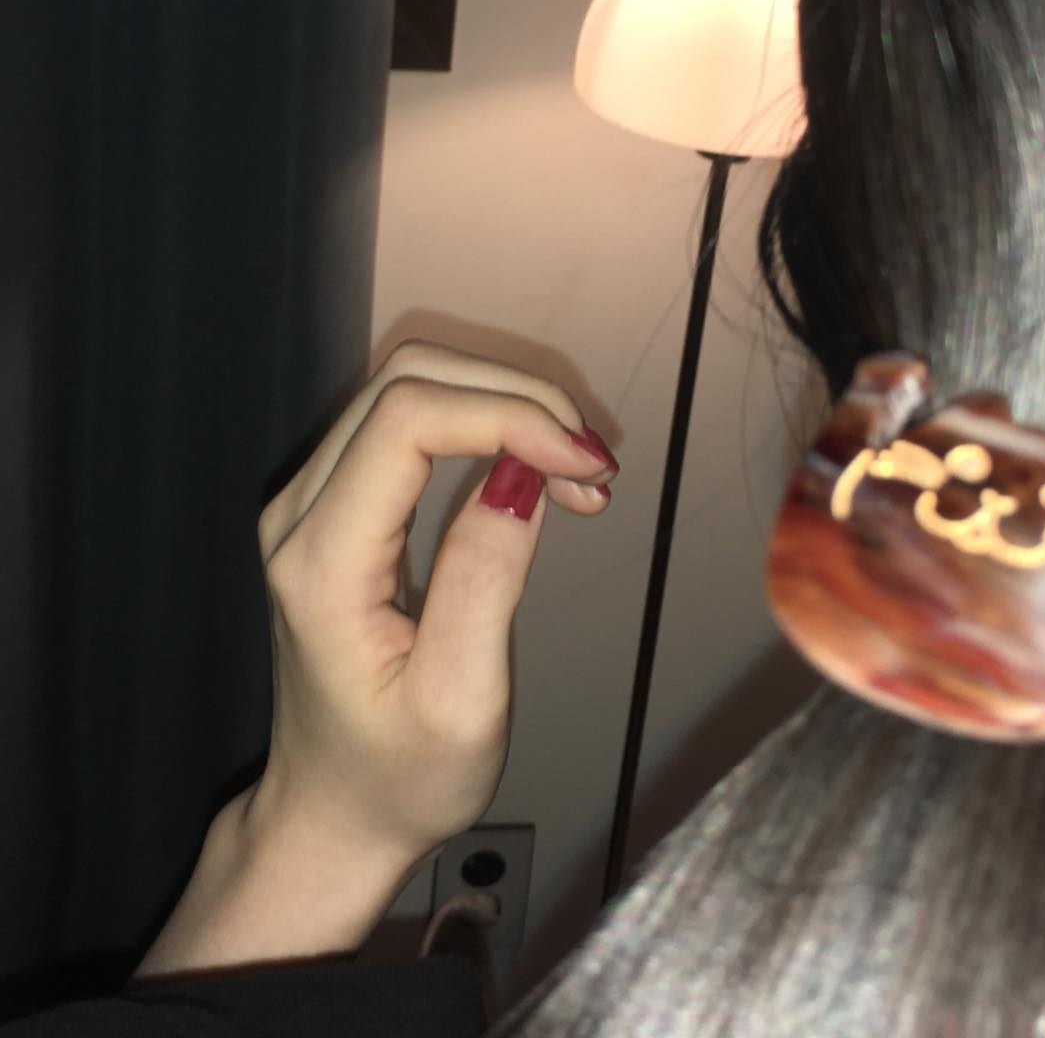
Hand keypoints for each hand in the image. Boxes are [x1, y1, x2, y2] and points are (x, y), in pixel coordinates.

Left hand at [251, 340, 618, 866]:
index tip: (589, 463)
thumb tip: (525, 476)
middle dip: (519, 400)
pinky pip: (415, 422)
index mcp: (322, 563)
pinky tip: (543, 474)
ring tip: (582, 477)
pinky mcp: (341, 503)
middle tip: (596, 468)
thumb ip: (485, 578)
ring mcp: (314, 501)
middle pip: (410, 380)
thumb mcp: (462, 701)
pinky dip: (491, 426)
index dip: (509, 413)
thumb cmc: (399, 777)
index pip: (408, 420)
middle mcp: (301, 513)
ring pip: (414, 387)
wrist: (335, 811)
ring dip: (510, 407)